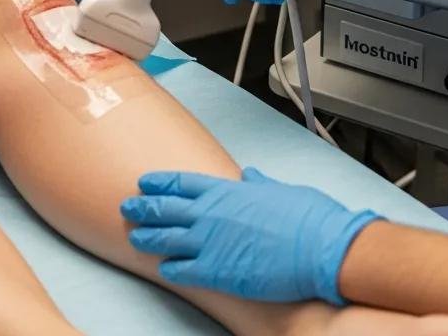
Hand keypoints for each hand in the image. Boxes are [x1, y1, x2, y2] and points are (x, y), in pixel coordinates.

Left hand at [122, 167, 379, 303]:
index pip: (183, 183)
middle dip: (144, 207)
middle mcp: (213, 213)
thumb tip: (250, 175)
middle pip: (167, 208)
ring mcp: (211, 243)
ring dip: (149, 237)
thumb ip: (260, 184)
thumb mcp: (281, 190)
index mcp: (228, 190)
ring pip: (167, 239)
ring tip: (135, 236)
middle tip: (127, 206)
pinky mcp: (217, 271)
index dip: (161, 183)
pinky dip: (171, 268)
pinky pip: (183, 270)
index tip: (145, 182)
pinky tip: (164, 269)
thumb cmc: (306, 216)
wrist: (320, 248)